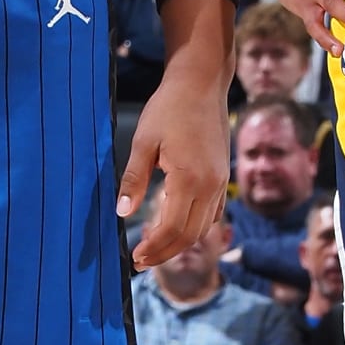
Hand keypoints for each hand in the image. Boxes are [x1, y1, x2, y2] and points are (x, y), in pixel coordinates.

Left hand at [118, 56, 231, 267]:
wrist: (201, 83)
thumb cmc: (169, 107)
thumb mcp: (143, 142)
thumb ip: (133, 180)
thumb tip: (122, 212)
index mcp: (189, 179)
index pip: (172, 229)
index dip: (153, 247)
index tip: (135, 257)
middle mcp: (210, 185)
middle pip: (190, 235)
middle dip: (165, 252)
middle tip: (141, 261)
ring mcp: (219, 182)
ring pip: (204, 228)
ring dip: (180, 243)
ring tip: (155, 249)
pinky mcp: (221, 176)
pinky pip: (213, 213)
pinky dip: (196, 227)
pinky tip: (178, 227)